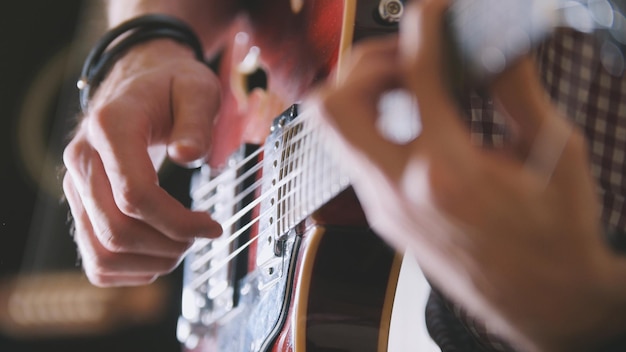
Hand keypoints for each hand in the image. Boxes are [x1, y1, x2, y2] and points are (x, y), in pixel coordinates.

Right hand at [63, 40, 222, 286]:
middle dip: (169, 244)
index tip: (212, 225)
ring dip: (152, 261)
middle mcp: (83, 159)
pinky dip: (131, 269)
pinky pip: (95, 260)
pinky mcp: (81, 206)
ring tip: (183, 245)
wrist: (139, 84)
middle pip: (116, 231)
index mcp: (110, 127)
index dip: (178, 222)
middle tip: (201, 234)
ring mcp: (77, 186)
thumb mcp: (195, 88)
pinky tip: (161, 253)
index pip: (134, 195)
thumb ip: (195, 119)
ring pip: (102, 252)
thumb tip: (189, 156)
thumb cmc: (170, 87)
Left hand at [309, 0, 625, 349]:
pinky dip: (373, 123)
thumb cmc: (554, 238)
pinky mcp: (382, 216)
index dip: (426, 28)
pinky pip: (355, 154)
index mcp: (448, 173)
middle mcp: (401, 191)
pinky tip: (413, 118)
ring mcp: (383, 207)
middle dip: (365, 63)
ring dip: (361, 93)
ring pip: (333, 131)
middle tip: (407, 56)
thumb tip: (496, 42)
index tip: (434, 13)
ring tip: (408, 83)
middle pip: (335, 104)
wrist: (543, 301)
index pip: (418, 75)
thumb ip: (516, 88)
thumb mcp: (551, 153)